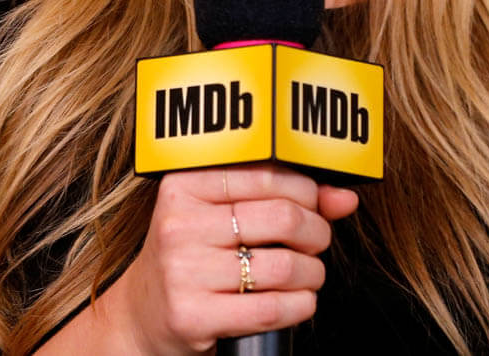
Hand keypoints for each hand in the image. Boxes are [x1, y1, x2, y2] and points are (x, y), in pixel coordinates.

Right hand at [113, 164, 357, 354]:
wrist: (143, 313)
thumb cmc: (194, 254)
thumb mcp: (223, 214)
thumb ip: (282, 197)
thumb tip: (345, 197)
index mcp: (184, 184)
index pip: (266, 173)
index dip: (306, 189)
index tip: (316, 203)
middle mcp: (179, 223)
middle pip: (281, 217)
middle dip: (316, 231)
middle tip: (318, 240)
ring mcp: (182, 271)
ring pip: (283, 266)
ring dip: (313, 273)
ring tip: (310, 273)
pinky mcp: (191, 316)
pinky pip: (270, 309)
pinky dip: (301, 305)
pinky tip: (301, 300)